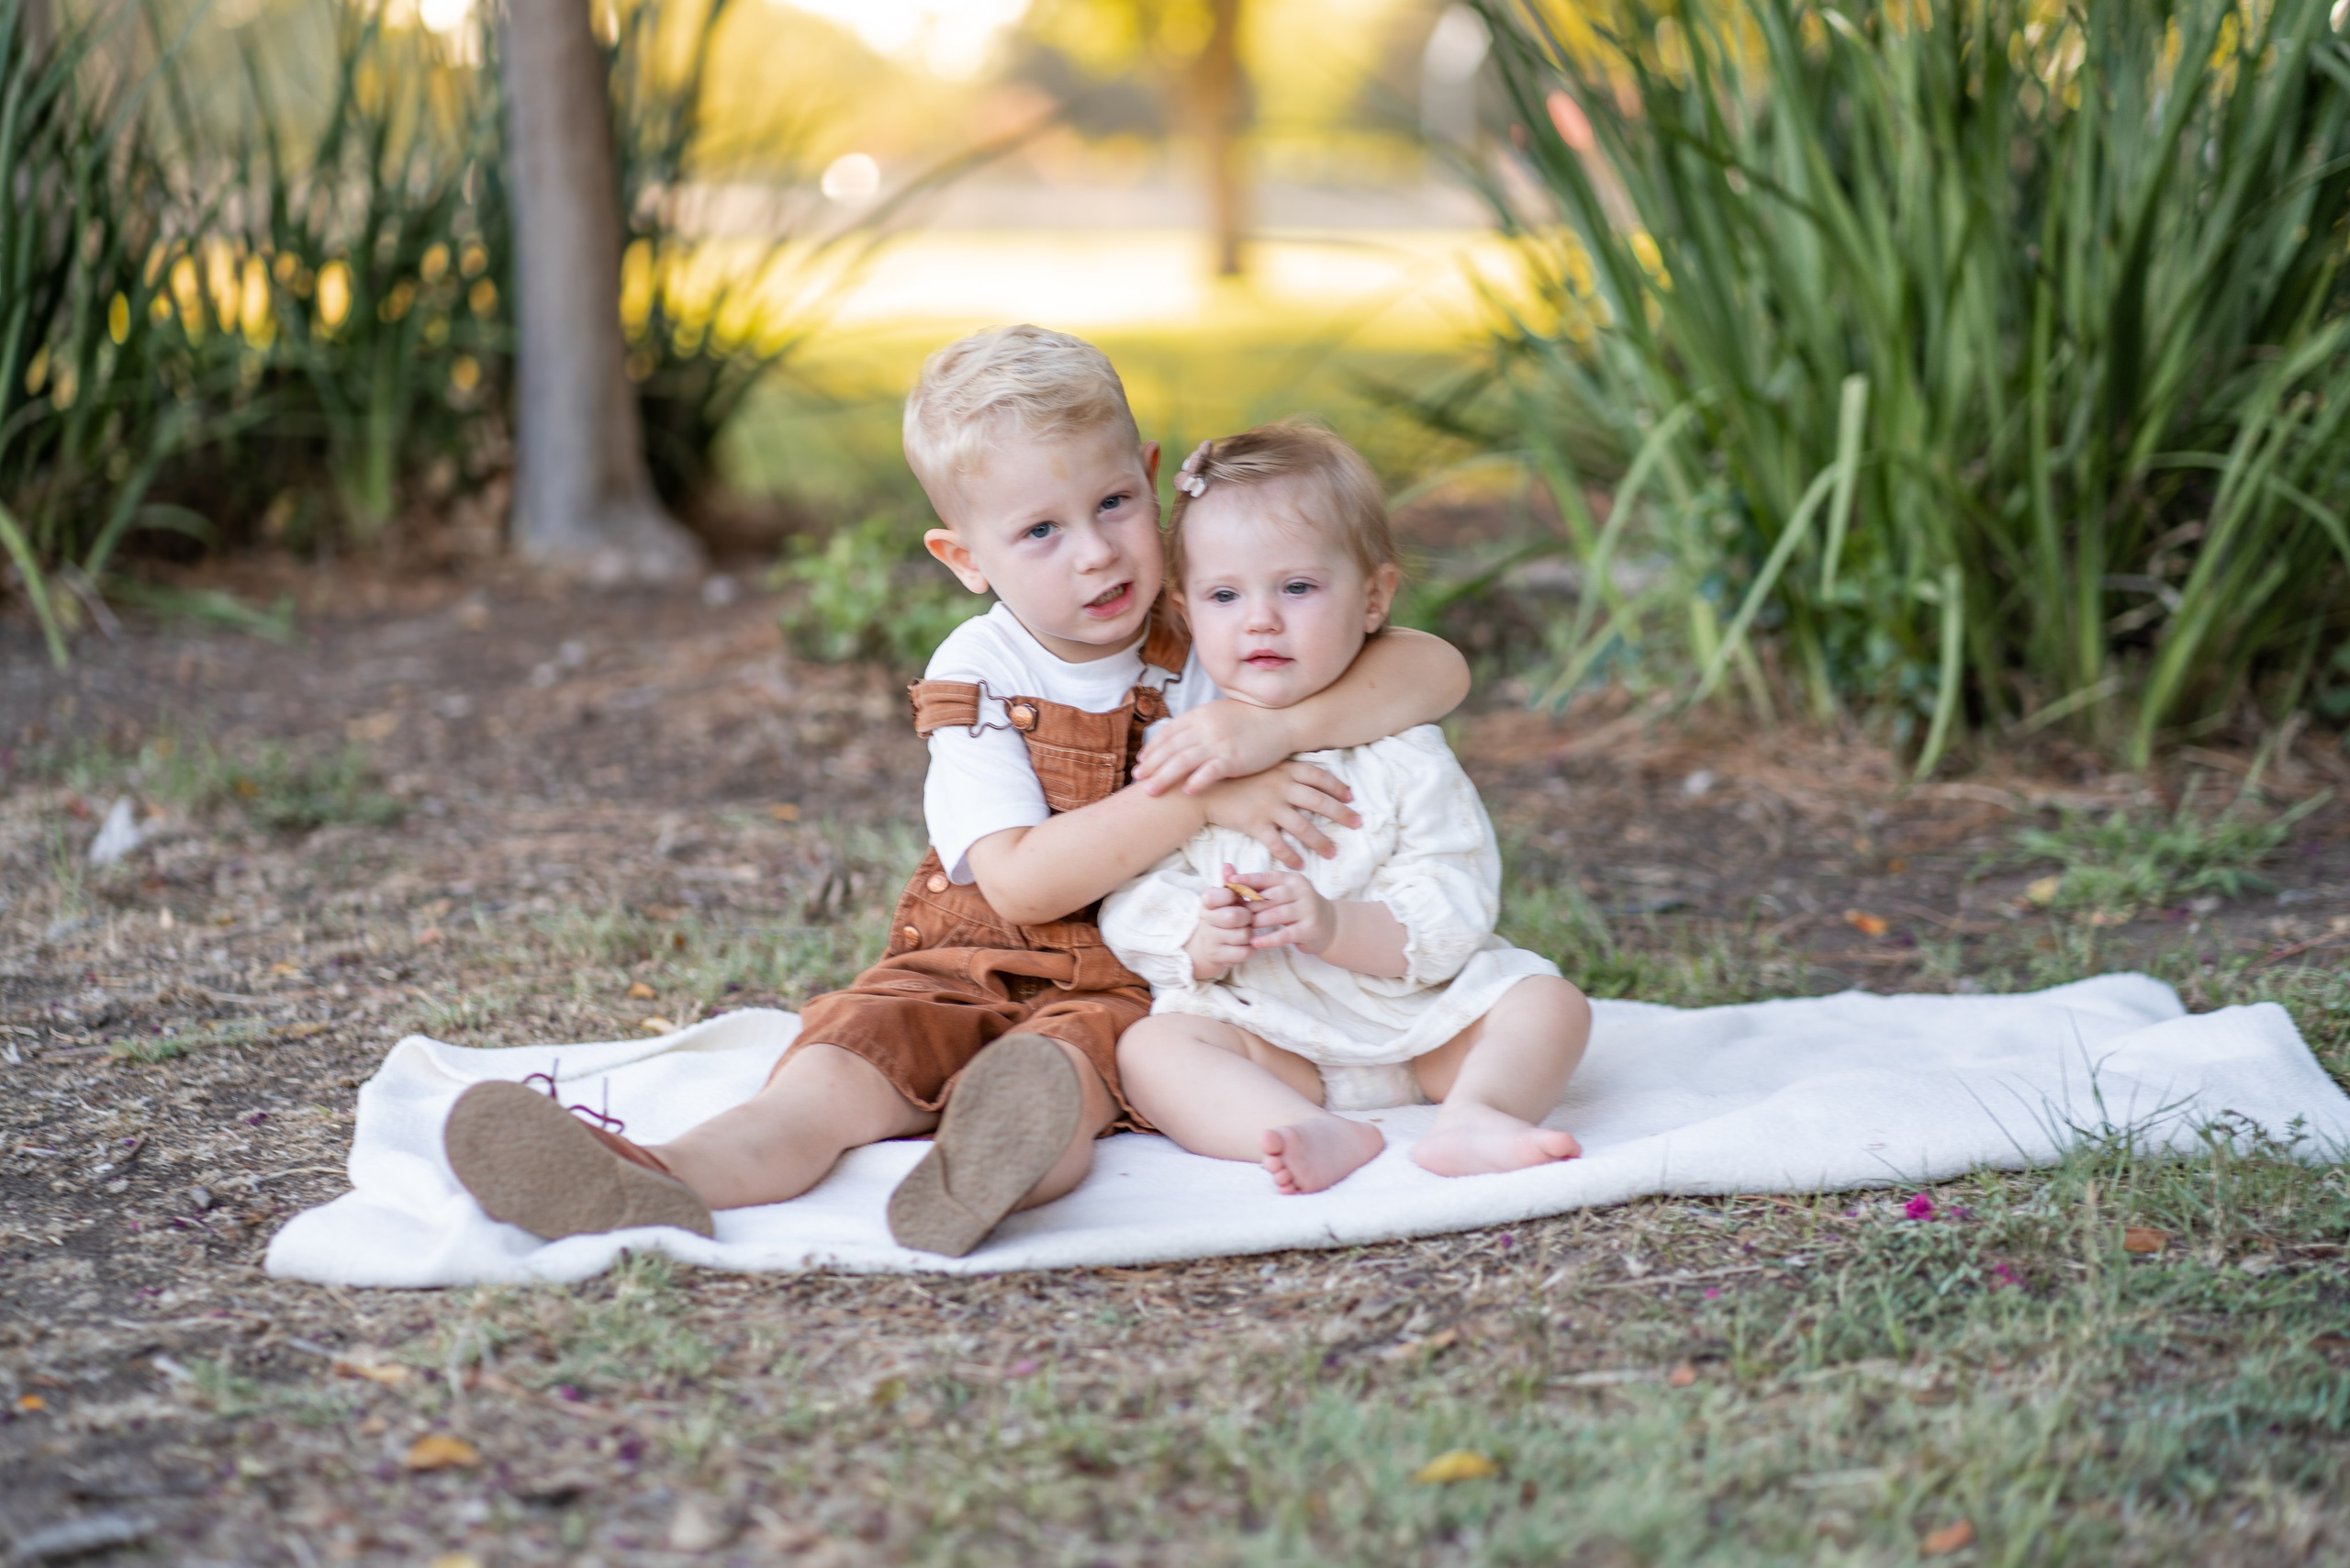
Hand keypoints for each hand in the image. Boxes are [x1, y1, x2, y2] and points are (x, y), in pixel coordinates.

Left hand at [1134, 700, 1297, 795]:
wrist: (1282, 719)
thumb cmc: (1251, 718)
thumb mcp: (1219, 713)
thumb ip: (1199, 723)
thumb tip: (1178, 735)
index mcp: (1200, 715)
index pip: (1169, 732)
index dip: (1153, 748)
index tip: (1141, 762)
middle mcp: (1205, 727)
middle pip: (1170, 748)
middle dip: (1151, 765)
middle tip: (1137, 779)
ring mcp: (1219, 742)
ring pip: (1183, 761)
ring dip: (1164, 777)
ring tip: (1151, 791)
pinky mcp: (1234, 757)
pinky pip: (1210, 771)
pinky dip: (1196, 781)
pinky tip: (1186, 791)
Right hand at [1185, 874, 1256, 980]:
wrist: (1203, 949)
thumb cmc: (1219, 919)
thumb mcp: (1222, 900)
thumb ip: (1228, 883)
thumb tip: (1228, 865)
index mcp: (1206, 903)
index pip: (1216, 895)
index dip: (1230, 896)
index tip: (1234, 899)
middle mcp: (1205, 921)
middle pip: (1234, 916)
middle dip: (1247, 917)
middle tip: (1247, 918)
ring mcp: (1211, 941)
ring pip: (1243, 935)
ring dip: (1250, 934)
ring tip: (1245, 931)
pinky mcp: (1219, 958)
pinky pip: (1244, 952)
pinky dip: (1250, 948)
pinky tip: (1245, 944)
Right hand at [1197, 761, 1359, 868]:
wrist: (1201, 787)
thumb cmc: (1231, 775)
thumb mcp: (1259, 763)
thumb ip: (1282, 768)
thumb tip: (1303, 772)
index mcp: (1284, 769)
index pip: (1319, 776)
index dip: (1337, 787)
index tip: (1350, 797)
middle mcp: (1280, 786)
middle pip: (1319, 802)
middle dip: (1341, 814)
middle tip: (1357, 824)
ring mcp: (1268, 806)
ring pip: (1302, 826)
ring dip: (1320, 841)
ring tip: (1333, 852)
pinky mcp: (1255, 824)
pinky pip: (1278, 844)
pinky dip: (1291, 855)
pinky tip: (1301, 865)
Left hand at [1229, 867, 1336, 955]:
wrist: (1328, 925)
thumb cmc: (1296, 907)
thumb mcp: (1281, 893)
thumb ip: (1258, 886)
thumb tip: (1229, 876)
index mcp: (1292, 879)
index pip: (1267, 877)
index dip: (1248, 879)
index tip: (1230, 882)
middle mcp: (1302, 890)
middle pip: (1270, 897)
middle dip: (1250, 906)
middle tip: (1231, 915)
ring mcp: (1308, 909)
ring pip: (1277, 915)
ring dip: (1257, 922)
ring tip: (1241, 929)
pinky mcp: (1310, 928)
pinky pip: (1285, 934)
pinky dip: (1269, 939)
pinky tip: (1255, 943)